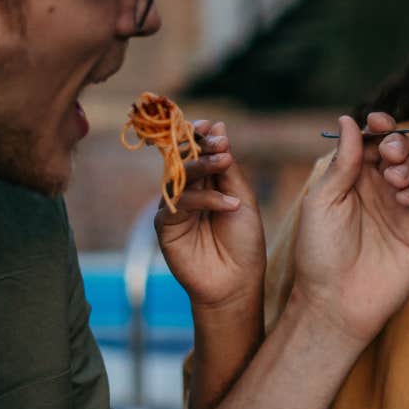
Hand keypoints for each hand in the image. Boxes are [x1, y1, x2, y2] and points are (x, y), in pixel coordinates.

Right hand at [156, 121, 265, 312]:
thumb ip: (228, 166)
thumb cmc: (243, 242)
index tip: (212, 127)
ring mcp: (174, 208)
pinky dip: (204, 200)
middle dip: (201, 147)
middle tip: (220, 142)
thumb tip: (218, 125)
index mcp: (205, 182)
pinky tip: (229, 204)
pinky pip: (178, 204)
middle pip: (184, 160)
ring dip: (202, 166)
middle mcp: (186, 191)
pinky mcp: (165, 226)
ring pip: (179, 177)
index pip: (196, 151)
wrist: (237, 283)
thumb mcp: (242, 197)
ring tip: (225, 161)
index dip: (200, 136)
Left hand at [291, 115, 408, 342]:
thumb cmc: (320, 252)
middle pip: (403, 149)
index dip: (380, 126)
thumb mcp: (323, 200)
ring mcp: (403, 207)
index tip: (377, 121)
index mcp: (353, 177)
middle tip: (389, 154)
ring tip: (393, 181)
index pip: (374, 140)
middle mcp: (380, 188)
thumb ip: (342, 161)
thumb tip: (349, 119)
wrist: (336, 301)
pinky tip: (402, 199)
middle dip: (399, 142)